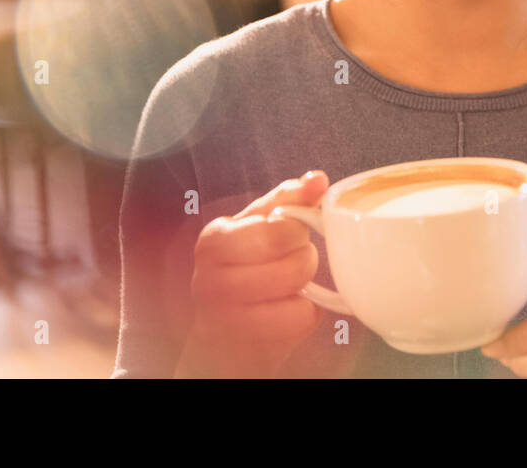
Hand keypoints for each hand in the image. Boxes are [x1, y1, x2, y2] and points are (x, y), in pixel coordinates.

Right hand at [176, 171, 328, 376]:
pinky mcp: (245, 346)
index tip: (290, 233)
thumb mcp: (258, 225)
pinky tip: (284, 310)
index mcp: (214, 241)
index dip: (297, 231)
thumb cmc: (244, 268)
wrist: (222, 332)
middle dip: (305, 259)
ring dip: (305, 289)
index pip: (278, 227)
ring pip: (300, 293)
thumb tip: (317, 178)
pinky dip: (304, 315)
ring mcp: (225, 319)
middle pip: (296, 263)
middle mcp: (209, 280)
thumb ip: (288, 199)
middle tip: (289, 261)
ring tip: (286, 287)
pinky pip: (301, 321)